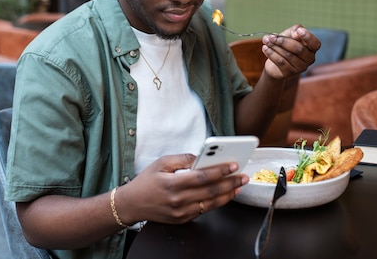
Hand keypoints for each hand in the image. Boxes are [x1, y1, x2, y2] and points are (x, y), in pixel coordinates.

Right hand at [116, 154, 248, 224]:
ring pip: (211, 203)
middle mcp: (179, 200)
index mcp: (173, 183)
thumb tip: (201, 157)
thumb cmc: (146, 181)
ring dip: (228, 195)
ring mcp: (181, 212)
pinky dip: (216, 202)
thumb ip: (182, 159)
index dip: (220, 171)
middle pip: (211, 191)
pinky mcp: (183, 219)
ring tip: (239, 186)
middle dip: (231, 183)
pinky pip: (204, 210)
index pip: (203, 177)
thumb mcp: (161, 163)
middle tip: (243, 176)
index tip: (233, 165)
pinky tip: (225, 195)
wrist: (132, 204)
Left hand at [261, 25, 320, 78]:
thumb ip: (294, 30)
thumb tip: (297, 33)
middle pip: (299, 49)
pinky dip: (271, 53)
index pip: (315, 43)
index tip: (299, 31)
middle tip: (271, 37)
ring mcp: (300, 67)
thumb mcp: (289, 34)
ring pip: (288, 55)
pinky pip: (281, 62)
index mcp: (312, 48)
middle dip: (283, 41)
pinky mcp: (290, 73)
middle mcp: (309, 59)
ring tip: (266, 40)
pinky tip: (265, 48)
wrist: (275, 62)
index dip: (308, 37)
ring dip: (275, 46)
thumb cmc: (285, 45)